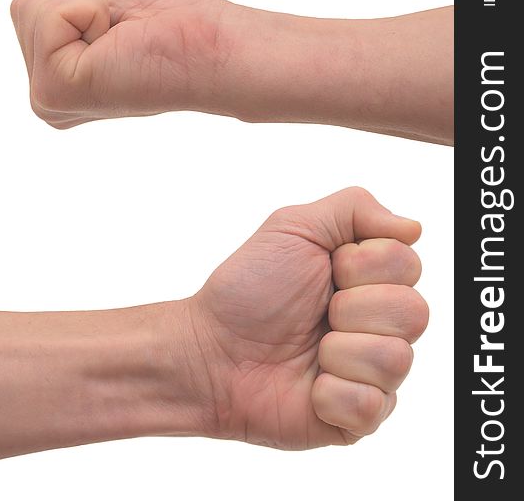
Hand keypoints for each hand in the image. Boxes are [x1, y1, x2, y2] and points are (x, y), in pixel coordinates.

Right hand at [10, 0, 227, 127]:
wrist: (213, 48)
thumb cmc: (182, 28)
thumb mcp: (120, 12)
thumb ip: (89, 17)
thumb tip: (96, 18)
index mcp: (66, 84)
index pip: (33, 11)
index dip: (85, 3)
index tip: (126, 33)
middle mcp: (52, 101)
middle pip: (27, 8)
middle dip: (82, 4)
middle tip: (127, 37)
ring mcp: (49, 101)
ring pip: (31, 8)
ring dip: (88, 7)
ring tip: (125, 41)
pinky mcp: (55, 94)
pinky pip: (45, 14)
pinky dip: (87, 11)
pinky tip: (118, 44)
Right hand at [10, 0, 452, 142]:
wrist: (269, 64)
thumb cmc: (232, 43)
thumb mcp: (167, 15)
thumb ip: (118, 27)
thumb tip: (97, 26)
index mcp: (100, 82)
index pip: (35, 24)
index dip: (83, 11)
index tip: (145, 24)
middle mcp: (82, 91)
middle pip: (30, 19)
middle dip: (92, 7)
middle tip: (156, 24)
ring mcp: (82, 90)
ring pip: (33, 18)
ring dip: (101, 8)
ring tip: (158, 31)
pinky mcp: (92, 82)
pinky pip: (47, 23)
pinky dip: (98, 14)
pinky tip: (151, 34)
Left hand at [189, 187, 427, 448]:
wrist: (210, 349)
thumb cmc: (249, 288)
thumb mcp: (295, 227)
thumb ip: (355, 209)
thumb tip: (415, 227)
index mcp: (369, 279)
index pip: (408, 263)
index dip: (362, 265)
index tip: (325, 269)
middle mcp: (378, 323)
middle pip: (414, 313)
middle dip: (351, 308)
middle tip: (316, 312)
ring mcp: (370, 372)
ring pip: (397, 360)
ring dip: (338, 350)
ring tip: (309, 351)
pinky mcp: (356, 416)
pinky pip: (372, 406)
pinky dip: (330, 394)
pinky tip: (308, 386)